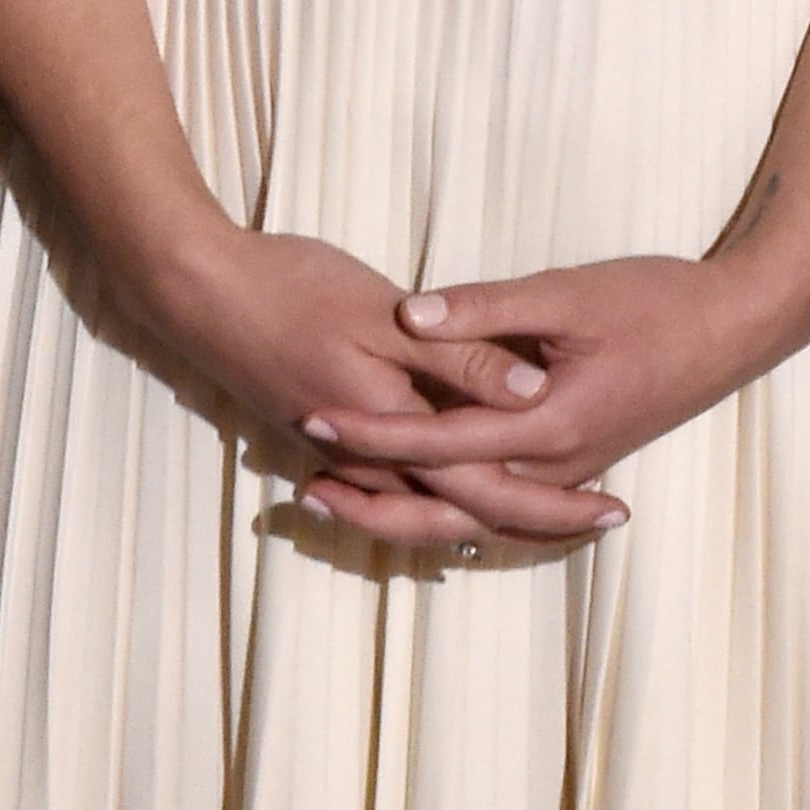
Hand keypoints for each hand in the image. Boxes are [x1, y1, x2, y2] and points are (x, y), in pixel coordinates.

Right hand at [129, 216, 630, 551]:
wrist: (194, 290)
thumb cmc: (289, 288)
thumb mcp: (382, 313)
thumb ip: (460, 356)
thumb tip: (532, 393)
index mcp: (396, 427)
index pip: (492, 488)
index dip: (556, 504)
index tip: (615, 510)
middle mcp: (372, 457)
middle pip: (467, 511)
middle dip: (538, 522)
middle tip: (603, 522)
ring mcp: (342, 452)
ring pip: (429, 505)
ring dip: (491, 513)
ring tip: (552, 513)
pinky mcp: (322, 433)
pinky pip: (393, 486)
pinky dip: (437, 495)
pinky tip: (461, 486)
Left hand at [295, 252, 787, 550]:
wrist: (734, 327)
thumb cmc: (656, 301)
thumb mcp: (567, 292)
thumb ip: (485, 308)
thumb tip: (408, 315)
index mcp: (550, 424)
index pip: (440, 441)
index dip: (373, 432)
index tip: (313, 416)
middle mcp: (556, 465)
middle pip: (448, 507)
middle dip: (373, 501)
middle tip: (301, 491)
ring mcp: (567, 472)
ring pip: (472, 517)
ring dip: (405, 513)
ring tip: (336, 501)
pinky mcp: (574, 463)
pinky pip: (500, 506)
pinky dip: (449, 509)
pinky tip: (410, 497)